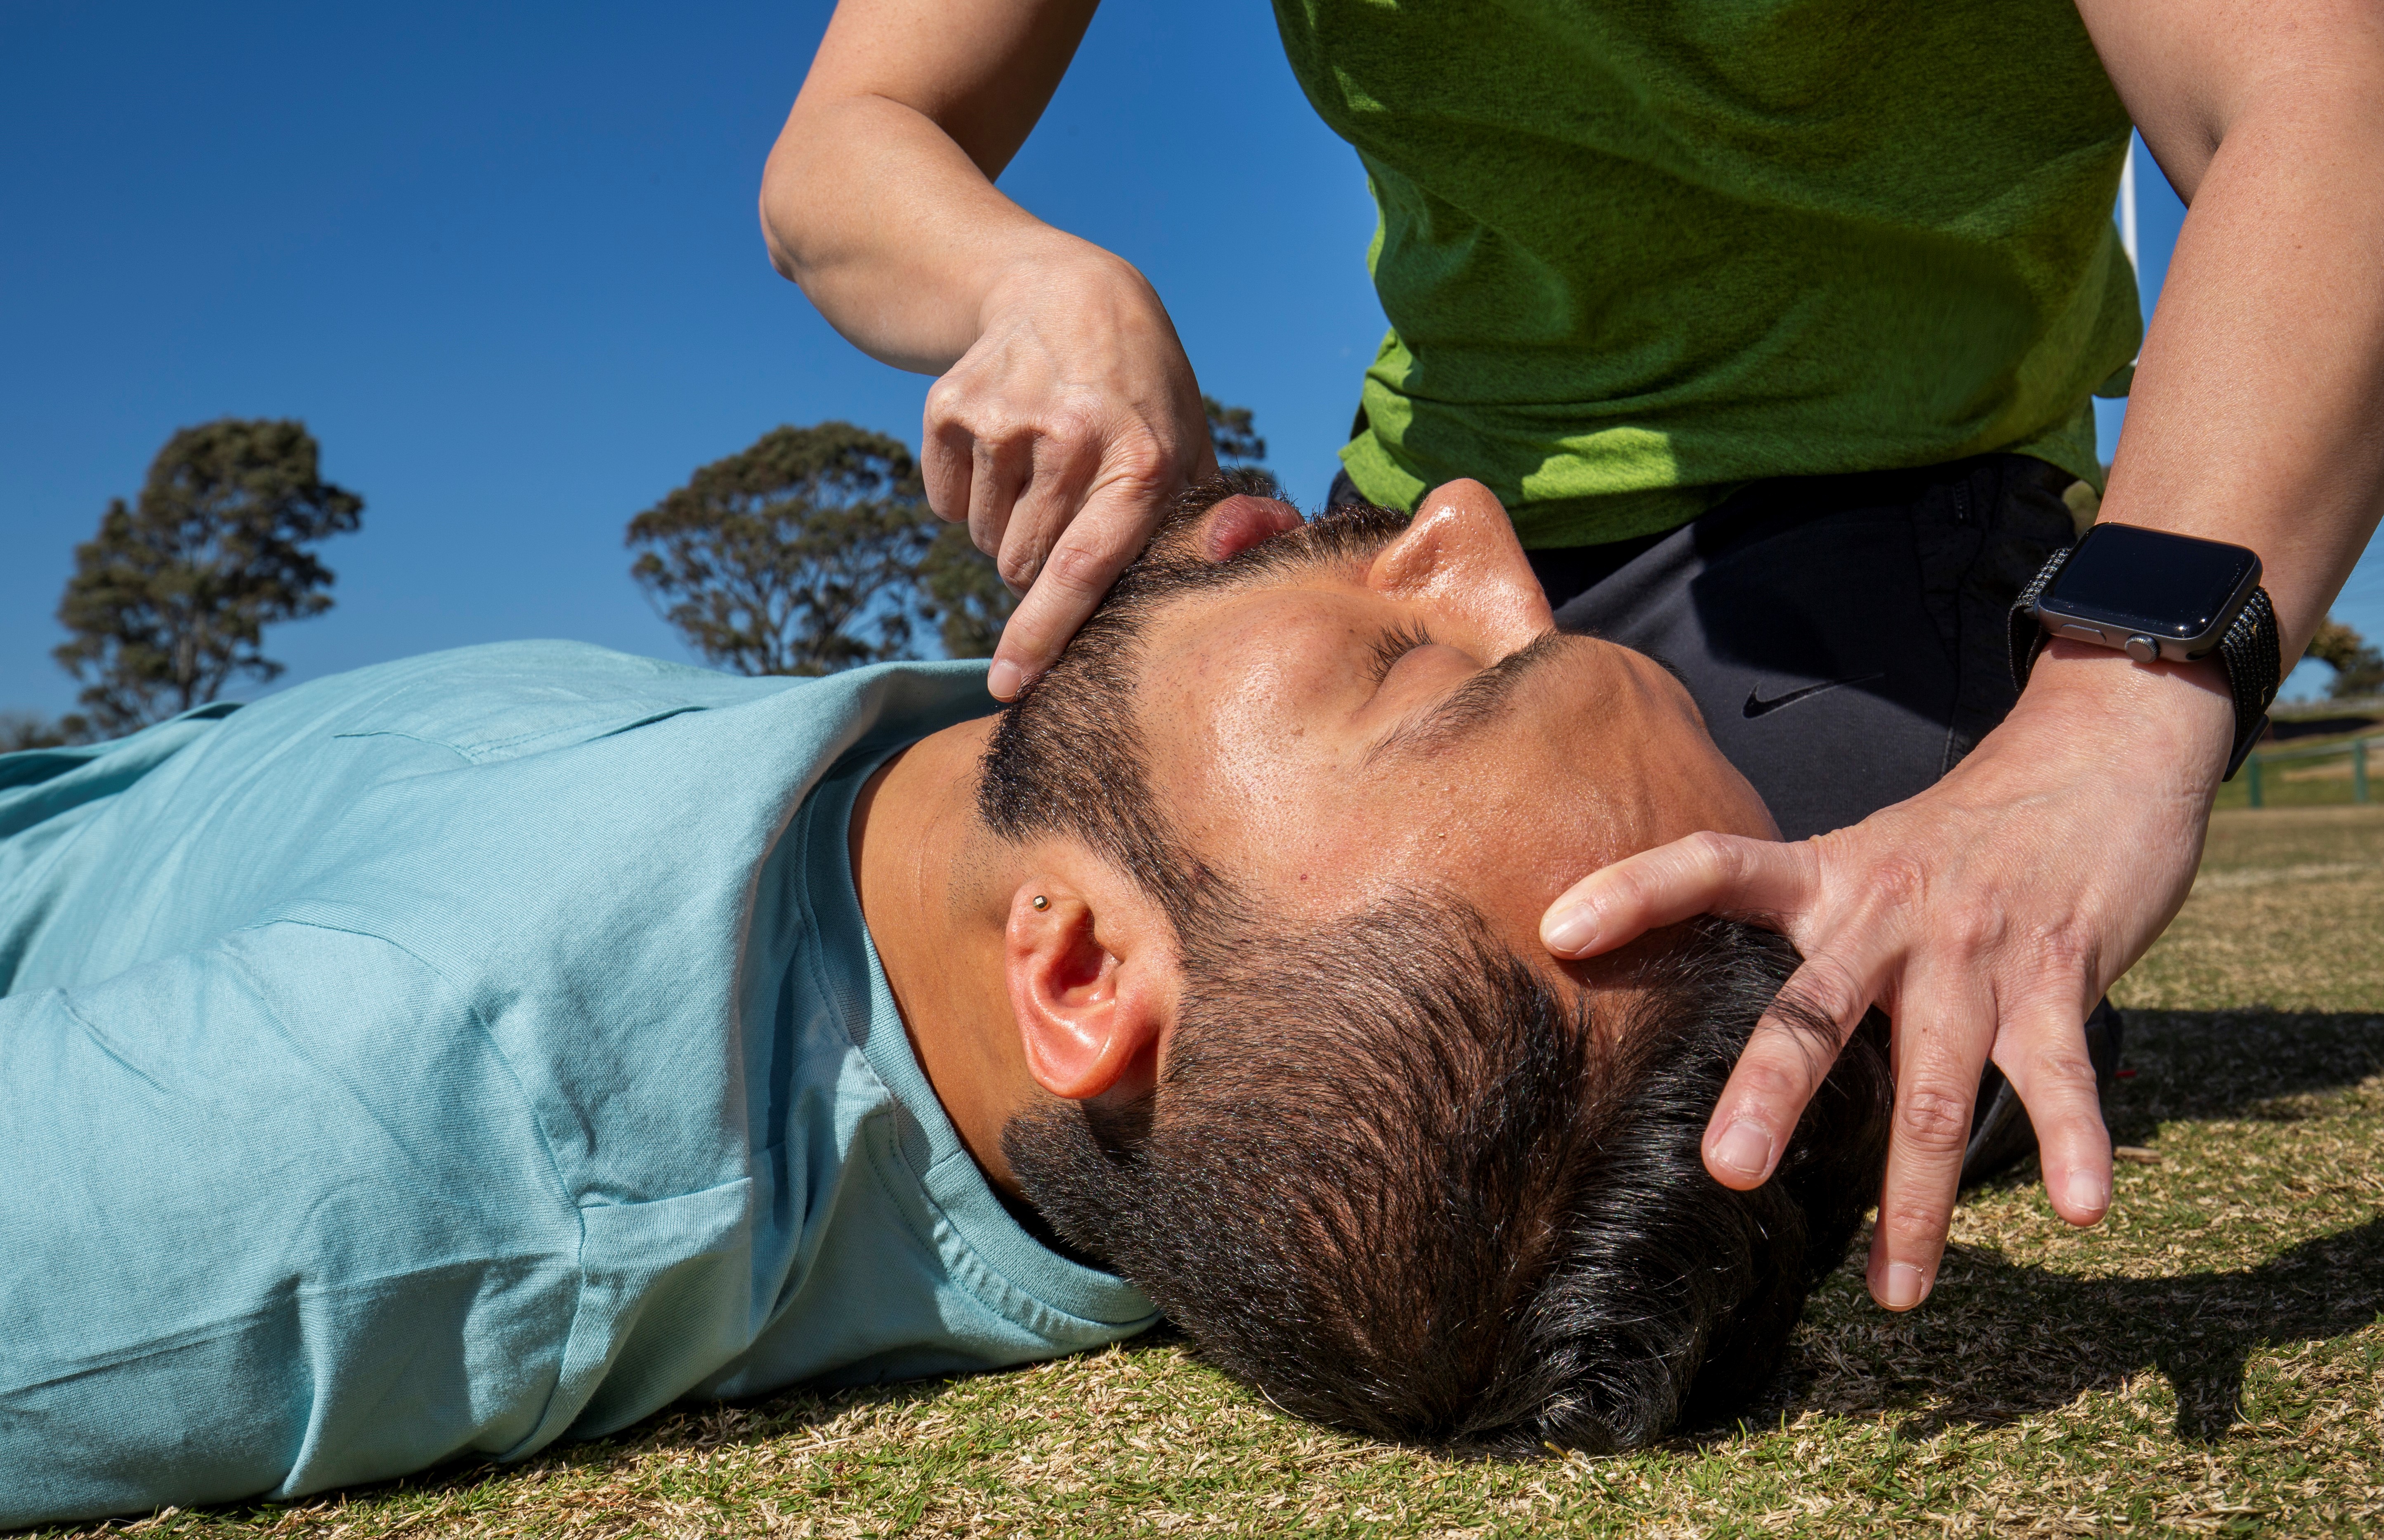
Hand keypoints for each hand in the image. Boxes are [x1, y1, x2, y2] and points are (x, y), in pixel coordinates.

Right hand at [924, 251, 1215, 697]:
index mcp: (1141, 459)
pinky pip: (946, 503)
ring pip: (984, 539)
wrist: (1065, 292)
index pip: (1084, 567)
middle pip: (1024, 568)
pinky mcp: (952, 407)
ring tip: (1041, 471)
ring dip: (1007, 528)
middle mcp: (1069, 436)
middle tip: (1066, 516)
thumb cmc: (1142, 391)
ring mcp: (1004, 419)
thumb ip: (1210, 518)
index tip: (1011, 685)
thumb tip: (1254, 567)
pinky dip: (968, 496)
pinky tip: (1003, 449)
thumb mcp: (1190, 440)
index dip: (1043, 633)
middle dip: (1038, 568)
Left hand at [1537, 644, 2235, 1309]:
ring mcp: (1975, 947)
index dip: (1634, 889)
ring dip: (1917, 1196)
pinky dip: (2072, 1141)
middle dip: (1772, 1095)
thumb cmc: (1960, 835)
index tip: (1557, 931)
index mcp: (1827, 878)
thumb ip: (1799, 926)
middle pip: (1815, 1009)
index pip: (1713, 866)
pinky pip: (2058, 1071)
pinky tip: (2080, 1208)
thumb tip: (1708, 1003)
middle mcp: (1889, 911)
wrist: (2098, 756)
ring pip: (1934, 1083)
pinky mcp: (2060, 972)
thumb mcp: (1863, 859)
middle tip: (1726, 1172)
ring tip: (1895, 1292)